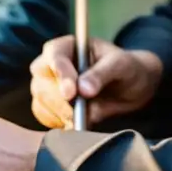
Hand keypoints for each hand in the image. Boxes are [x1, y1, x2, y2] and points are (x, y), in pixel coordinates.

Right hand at [29, 35, 162, 128]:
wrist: (130, 88)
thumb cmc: (125, 68)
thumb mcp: (121, 65)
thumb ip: (102, 74)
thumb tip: (83, 90)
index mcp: (67, 46)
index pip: (54, 55)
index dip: (60, 74)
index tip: (71, 93)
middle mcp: (52, 64)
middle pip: (41, 81)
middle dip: (59, 99)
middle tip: (78, 112)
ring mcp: (48, 85)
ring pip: (41, 100)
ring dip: (60, 113)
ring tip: (82, 117)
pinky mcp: (50, 105)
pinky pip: (44, 115)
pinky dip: (58, 122)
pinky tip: (75, 123)